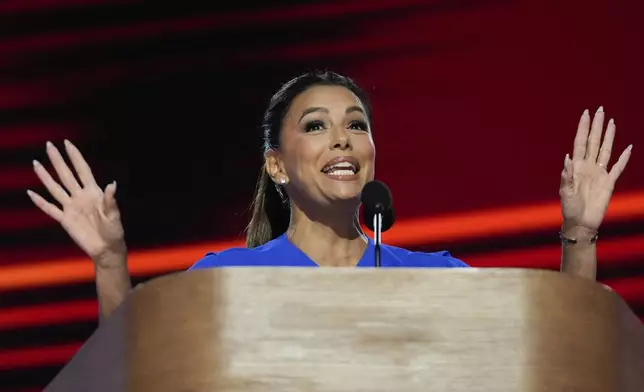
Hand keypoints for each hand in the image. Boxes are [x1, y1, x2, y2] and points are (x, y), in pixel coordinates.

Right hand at [27, 140, 125, 267]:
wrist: (107, 249)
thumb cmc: (114, 232)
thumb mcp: (115, 216)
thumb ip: (111, 201)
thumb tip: (112, 184)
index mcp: (94, 193)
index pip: (82, 170)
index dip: (75, 157)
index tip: (67, 143)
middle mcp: (80, 197)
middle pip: (66, 175)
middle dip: (58, 160)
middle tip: (49, 145)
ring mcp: (71, 208)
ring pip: (55, 189)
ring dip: (45, 177)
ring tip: (36, 163)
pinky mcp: (65, 220)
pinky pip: (50, 209)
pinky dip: (40, 202)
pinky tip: (31, 193)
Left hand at [560, 107, 631, 231]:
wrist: (581, 222)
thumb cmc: (569, 208)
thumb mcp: (565, 192)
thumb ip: (566, 176)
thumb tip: (568, 158)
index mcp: (576, 166)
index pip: (580, 142)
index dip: (582, 128)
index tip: (585, 113)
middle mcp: (588, 166)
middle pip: (593, 141)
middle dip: (596, 126)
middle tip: (599, 109)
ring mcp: (599, 173)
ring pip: (606, 150)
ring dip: (609, 136)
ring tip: (611, 122)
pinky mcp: (609, 182)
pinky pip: (618, 167)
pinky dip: (624, 158)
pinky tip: (628, 148)